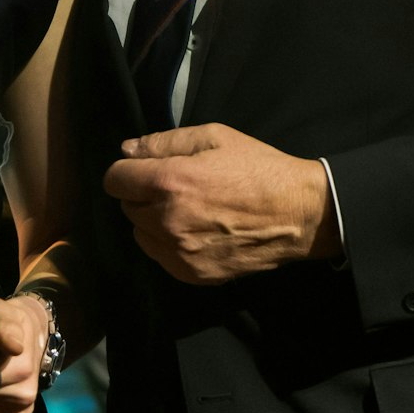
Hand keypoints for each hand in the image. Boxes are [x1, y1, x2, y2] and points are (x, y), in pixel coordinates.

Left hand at [101, 122, 338, 284]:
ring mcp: (179, 253)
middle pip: (126, 206)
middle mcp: (167, 221)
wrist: (298, 214)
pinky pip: (160, 256)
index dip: (129, 170)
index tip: (146, 168)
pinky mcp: (191, 274)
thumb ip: (164, 142)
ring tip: (186, 210)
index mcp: (170, 182)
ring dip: (153, 220)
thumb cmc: (257, 168)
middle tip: (175, 187)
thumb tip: (127, 150)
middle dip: (143, 194)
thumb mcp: (214, 137)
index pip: (115, 179)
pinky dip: (169, 243)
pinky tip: (195, 231)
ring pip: (140, 233)